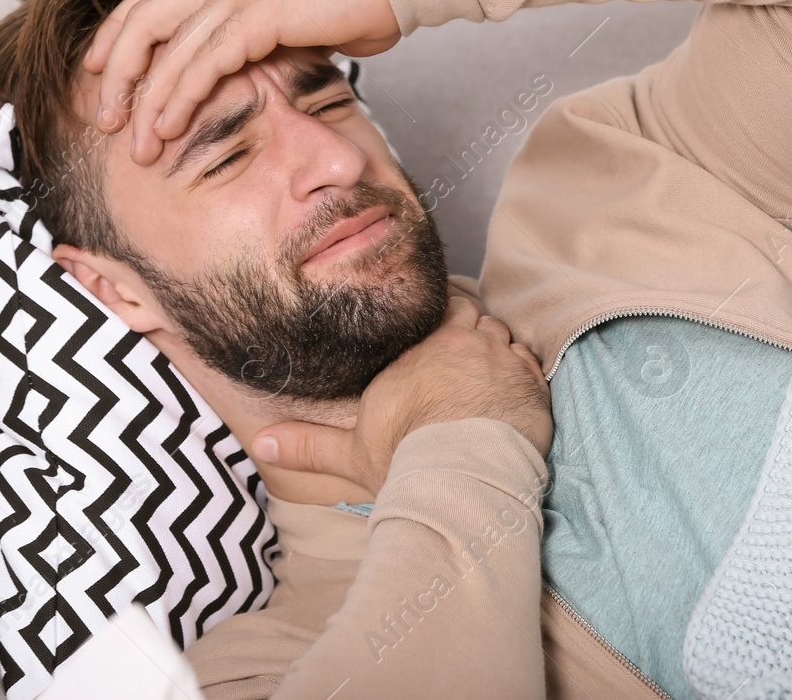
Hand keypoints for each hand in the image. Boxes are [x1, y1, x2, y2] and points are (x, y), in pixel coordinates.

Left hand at [82, 0, 399, 164]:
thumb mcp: (295, 12)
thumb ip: (261, 29)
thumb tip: (246, 62)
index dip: (117, 33)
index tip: (96, 70)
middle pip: (142, 17)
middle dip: (114, 71)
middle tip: (104, 116)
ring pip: (166, 45)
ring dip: (144, 99)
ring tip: (134, 143)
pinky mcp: (260, 14)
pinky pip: (203, 61)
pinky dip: (179, 96)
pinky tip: (167, 126)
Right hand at [251, 296, 551, 494]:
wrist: (463, 479)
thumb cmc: (406, 462)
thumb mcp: (351, 454)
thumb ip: (308, 445)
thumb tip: (262, 444)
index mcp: (419, 350)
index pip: (438, 312)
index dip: (441, 322)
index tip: (439, 336)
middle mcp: (461, 344)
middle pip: (472, 316)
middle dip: (469, 330)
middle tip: (463, 356)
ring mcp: (499, 360)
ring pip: (502, 335)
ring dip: (495, 349)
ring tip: (487, 375)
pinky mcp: (529, 383)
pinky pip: (529, 361)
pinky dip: (521, 372)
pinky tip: (511, 393)